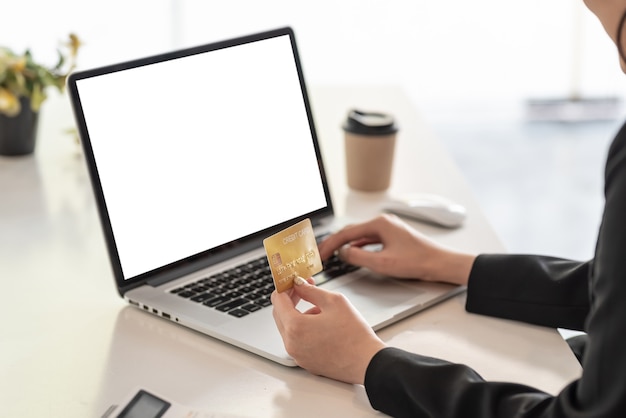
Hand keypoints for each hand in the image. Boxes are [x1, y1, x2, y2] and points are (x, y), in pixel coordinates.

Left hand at [271, 277, 385, 384]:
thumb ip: (311, 290)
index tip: (292, 281)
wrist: (368, 363)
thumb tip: (298, 284)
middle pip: (280, 315)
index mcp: (295, 327)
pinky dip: (304, 329)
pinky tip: (323, 326)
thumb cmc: (354, 334)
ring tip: (322, 310)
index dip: (285, 287)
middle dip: (290, 299)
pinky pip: (297, 341)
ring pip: (289, 328)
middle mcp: (291, 344)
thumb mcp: (334, 302)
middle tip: (305, 289)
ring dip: (299, 314)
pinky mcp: (305, 362)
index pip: (278, 300)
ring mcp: (297, 355)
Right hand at [318, 214, 474, 285]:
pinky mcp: (393, 236)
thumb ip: (359, 257)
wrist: (441, 263)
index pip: (347, 233)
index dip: (330, 244)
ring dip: (345, 243)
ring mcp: (388, 228)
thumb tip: (343, 252)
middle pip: (351, 231)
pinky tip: (353, 252)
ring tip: (333, 253)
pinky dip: (358, 245)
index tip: (320, 254)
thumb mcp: (383, 263)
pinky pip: (369, 238)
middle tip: (321, 254)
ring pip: (360, 234)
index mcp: (379, 224)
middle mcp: (383, 222)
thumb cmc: (418, 261)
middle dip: (335, 243)